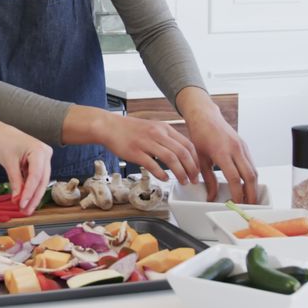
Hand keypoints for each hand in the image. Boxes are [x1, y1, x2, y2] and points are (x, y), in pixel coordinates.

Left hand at [0, 117, 52, 212]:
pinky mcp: (40, 163)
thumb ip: (15, 181)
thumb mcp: (8, 162)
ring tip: (25, 209)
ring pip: (40, 181)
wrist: (0, 133)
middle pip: (41, 180)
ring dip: (33, 196)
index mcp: (39, 150)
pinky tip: (25, 200)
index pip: (36, 175)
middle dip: (33, 197)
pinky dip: (30, 189)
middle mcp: (45, 154)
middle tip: (26, 211)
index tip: (22, 204)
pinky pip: (36, 179)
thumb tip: (18, 199)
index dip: (29, 192)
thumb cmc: (3, 142)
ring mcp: (44, 158)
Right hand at [87, 109, 201, 184]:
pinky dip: (161, 173)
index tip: (197, 170)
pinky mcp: (135, 152)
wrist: (109, 126)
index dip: (195, 159)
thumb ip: (166, 139)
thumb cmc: (130, 130)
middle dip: (191, 168)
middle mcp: (157, 134)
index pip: (187, 144)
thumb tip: (180, 153)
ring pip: (171, 159)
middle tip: (193, 179)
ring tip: (183, 181)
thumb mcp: (153, 128)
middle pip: (182, 152)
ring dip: (180, 172)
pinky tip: (165, 178)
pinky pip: (152, 164)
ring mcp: (146, 143)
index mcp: (164, 128)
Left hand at [177, 87, 258, 202]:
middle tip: (250, 207)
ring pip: (254, 170)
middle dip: (251, 194)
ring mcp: (242, 147)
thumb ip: (208, 179)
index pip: (234, 178)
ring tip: (251, 199)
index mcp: (222, 151)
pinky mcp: (245, 146)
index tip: (236, 204)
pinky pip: (252, 164)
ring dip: (254, 186)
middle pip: (250, 176)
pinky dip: (252, 176)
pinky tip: (248, 185)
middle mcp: (236, 149)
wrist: (205, 116)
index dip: (237, 193)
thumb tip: (211, 196)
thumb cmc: (200, 134)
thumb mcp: (200, 158)